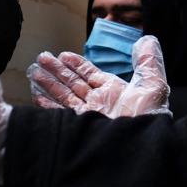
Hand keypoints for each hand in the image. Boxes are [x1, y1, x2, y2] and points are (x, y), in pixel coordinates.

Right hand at [27, 37, 171, 117]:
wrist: (140, 146)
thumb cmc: (148, 117)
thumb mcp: (152, 86)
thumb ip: (147, 62)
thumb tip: (146, 39)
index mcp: (113, 91)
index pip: (90, 73)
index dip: (76, 64)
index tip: (63, 55)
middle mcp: (98, 102)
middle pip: (73, 82)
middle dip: (57, 70)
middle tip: (41, 58)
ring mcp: (88, 115)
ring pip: (64, 95)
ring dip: (49, 84)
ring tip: (34, 72)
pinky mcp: (80, 127)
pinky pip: (60, 113)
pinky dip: (48, 105)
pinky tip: (37, 96)